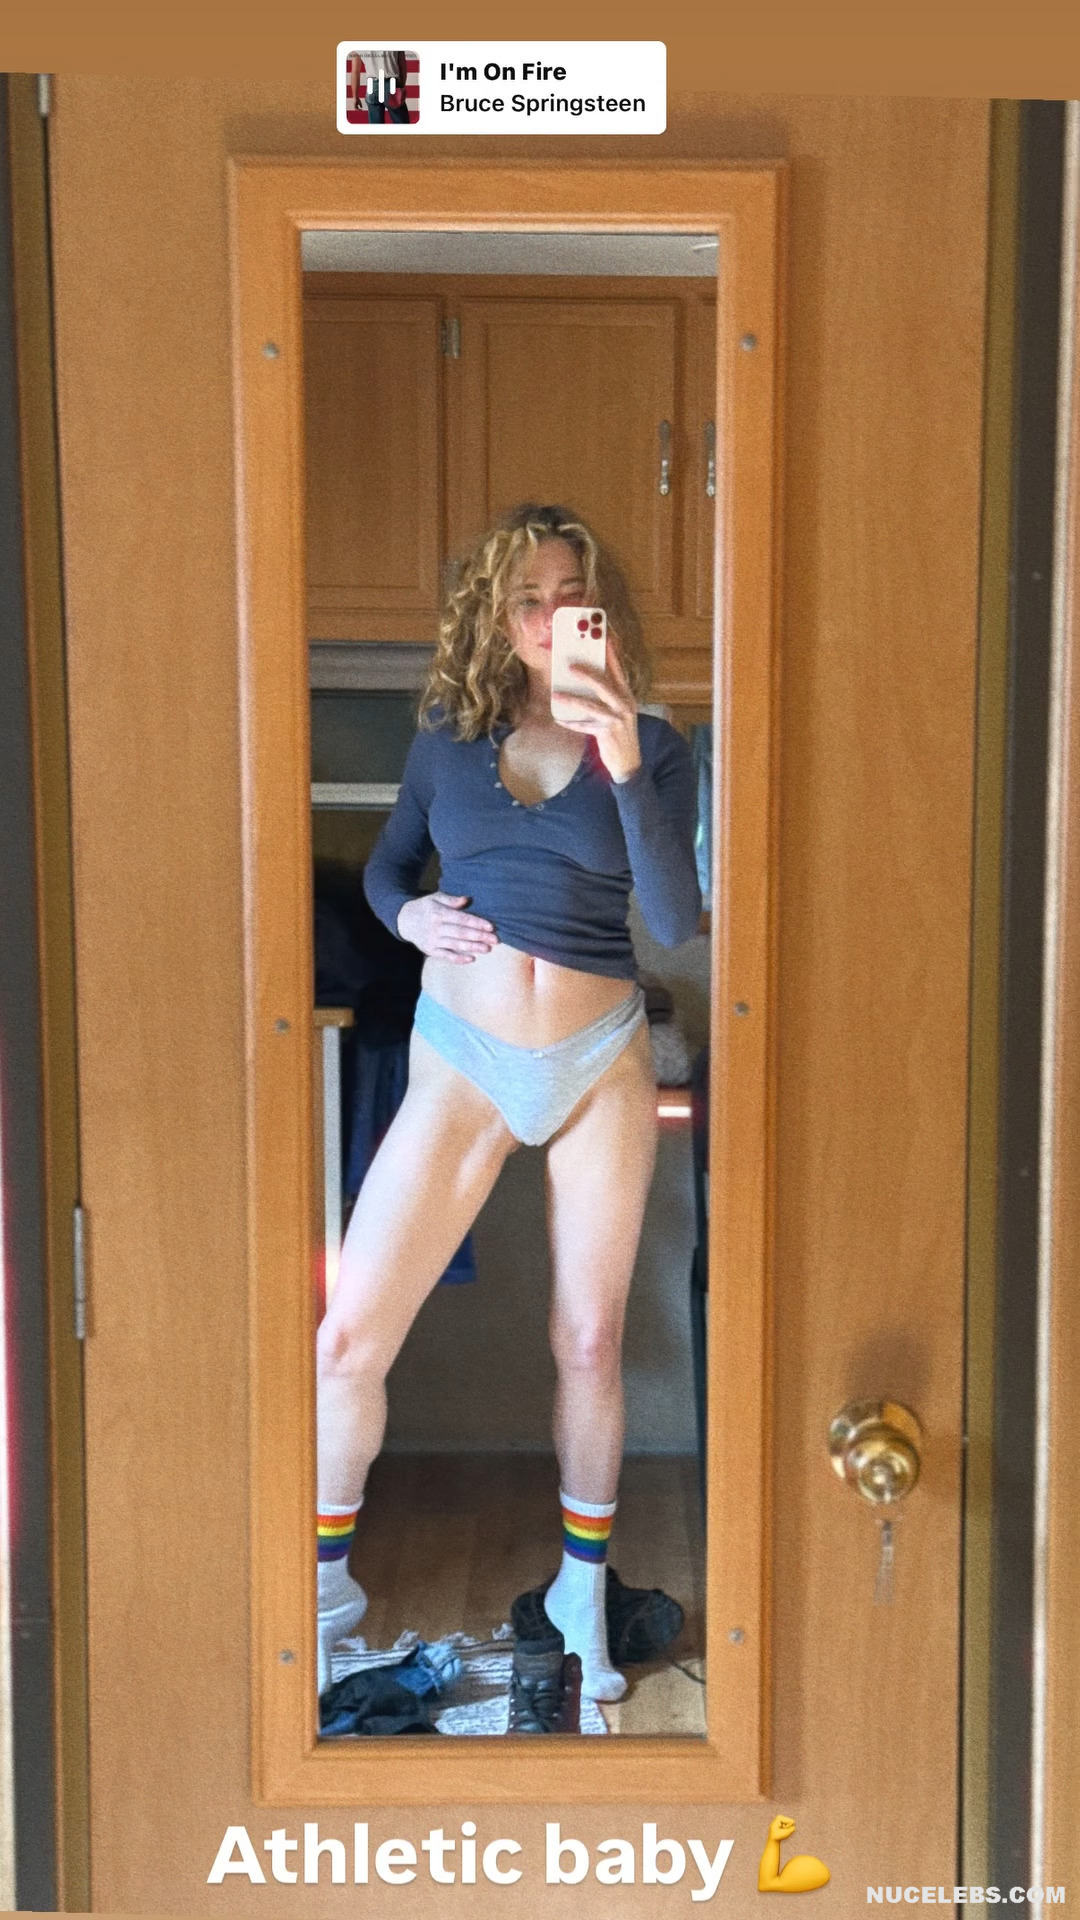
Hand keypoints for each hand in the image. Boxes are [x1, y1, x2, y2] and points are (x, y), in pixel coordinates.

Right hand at [396, 892, 498, 963]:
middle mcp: (436, 928)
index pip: (461, 919)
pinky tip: (471, 959)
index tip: (490, 926)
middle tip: (495, 940)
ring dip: (472, 947)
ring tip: (487, 949)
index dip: (476, 923)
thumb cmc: (425, 907)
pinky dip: (458, 959)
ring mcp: (433, 941)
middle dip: (479, 937)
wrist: (404, 920)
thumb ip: (451, 900)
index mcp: (439, 913)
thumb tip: (467, 900)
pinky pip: (446, 956)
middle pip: (461, 933)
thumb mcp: (435, 898)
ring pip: (456, 945)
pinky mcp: (430, 950)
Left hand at [550, 638, 641, 782]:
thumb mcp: (620, 712)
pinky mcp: (607, 733)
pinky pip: (584, 726)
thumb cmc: (621, 734)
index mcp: (627, 696)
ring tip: (556, 694)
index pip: (619, 671)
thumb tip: (587, 682)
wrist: (630, 762)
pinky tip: (560, 720)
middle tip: (570, 666)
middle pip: (603, 684)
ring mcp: (616, 719)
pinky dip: (572, 723)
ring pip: (590, 705)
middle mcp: (624, 705)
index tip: (604, 638)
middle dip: (587, 674)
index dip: (611, 655)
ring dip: (572, 699)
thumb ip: (609, 697)